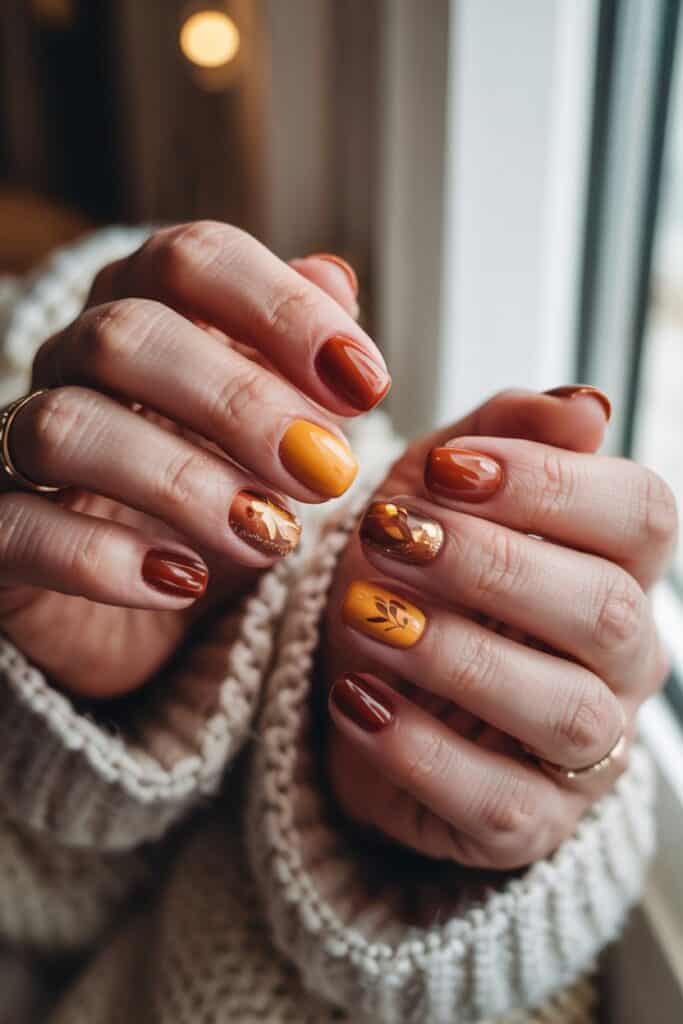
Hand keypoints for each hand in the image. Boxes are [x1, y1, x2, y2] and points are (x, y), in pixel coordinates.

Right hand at [0, 224, 387, 696]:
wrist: (150, 603)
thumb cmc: (220, 490)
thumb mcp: (279, 425)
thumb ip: (300, 353)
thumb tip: (334, 277)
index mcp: (144, 310)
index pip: (193, 259)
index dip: (283, 310)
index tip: (366, 383)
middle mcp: (71, 364)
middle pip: (126, 334)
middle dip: (239, 401)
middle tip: (325, 470)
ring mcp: (18, 445)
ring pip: (65, 427)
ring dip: (180, 480)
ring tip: (268, 535)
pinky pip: (20, 529)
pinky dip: (102, 559)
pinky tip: (184, 581)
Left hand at [324, 388, 675, 868]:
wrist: (366, 680)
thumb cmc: (415, 571)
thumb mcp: (439, 483)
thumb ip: (506, 431)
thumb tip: (587, 406)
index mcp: (617, 562)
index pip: (642, 513)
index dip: (551, 484)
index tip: (446, 468)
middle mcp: (623, 656)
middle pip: (605, 610)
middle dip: (492, 567)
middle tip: (391, 537)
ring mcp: (587, 747)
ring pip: (565, 711)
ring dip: (457, 657)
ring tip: (365, 618)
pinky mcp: (531, 819)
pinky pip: (502, 802)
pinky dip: (420, 752)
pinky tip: (357, 701)